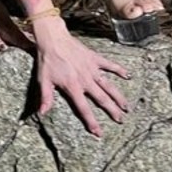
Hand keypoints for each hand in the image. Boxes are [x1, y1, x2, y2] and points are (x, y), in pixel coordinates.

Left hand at [31, 20, 128, 134]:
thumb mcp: (43, 80)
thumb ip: (46, 97)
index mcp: (73, 86)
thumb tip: (42, 113)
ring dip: (118, 96)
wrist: (53, 39)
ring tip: (126, 107)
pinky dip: (119, 69)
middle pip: (101, 99)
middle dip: (112, 111)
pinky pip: (109, 64)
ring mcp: (91, 68)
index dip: (91, 121)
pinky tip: (128, 75)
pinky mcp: (94, 58)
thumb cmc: (47, 60)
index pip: (83, 108)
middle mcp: (85, 79)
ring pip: (108, 85)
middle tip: (121, 120)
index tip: (99, 132)